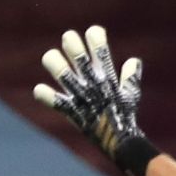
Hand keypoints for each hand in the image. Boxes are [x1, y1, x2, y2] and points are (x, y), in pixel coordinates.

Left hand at [33, 26, 157, 175]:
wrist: (120, 142)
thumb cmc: (125, 117)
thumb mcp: (131, 94)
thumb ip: (131, 77)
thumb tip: (134, 62)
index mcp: (108, 77)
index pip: (102, 51)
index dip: (96, 37)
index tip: (92, 33)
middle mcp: (93, 84)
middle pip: (79, 57)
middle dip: (72, 44)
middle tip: (68, 40)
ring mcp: (82, 97)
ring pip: (64, 75)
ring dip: (54, 64)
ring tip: (51, 59)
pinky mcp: (73, 112)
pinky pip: (56, 102)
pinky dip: (45, 96)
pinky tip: (40, 90)